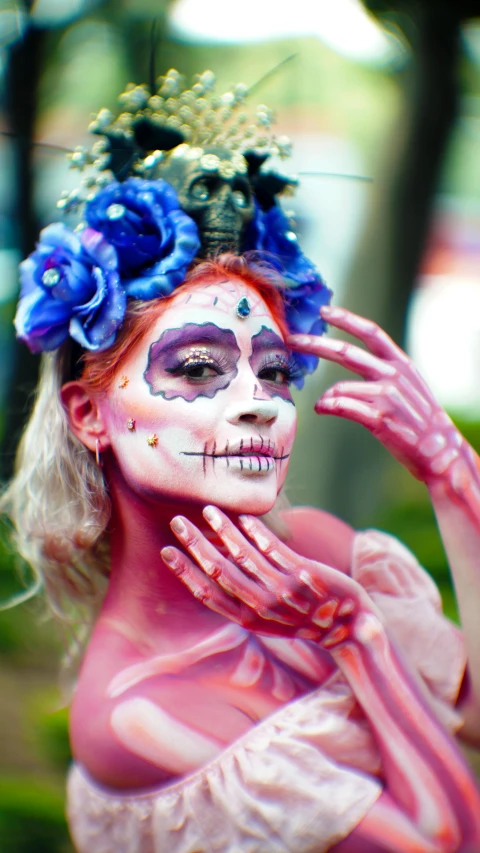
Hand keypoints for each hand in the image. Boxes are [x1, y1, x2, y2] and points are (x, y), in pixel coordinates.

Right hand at [161, 507, 371, 647]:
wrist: (348, 627)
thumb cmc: (303, 618)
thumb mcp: (268, 619)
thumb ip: (243, 599)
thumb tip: (215, 569)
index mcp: (249, 619)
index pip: (208, 594)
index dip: (185, 572)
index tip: (166, 551)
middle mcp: (262, 607)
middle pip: (220, 572)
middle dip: (196, 545)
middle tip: (178, 522)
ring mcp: (284, 591)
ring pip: (246, 556)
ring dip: (224, 531)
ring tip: (209, 511)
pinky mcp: (305, 574)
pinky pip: (275, 550)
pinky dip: (258, 532)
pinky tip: (246, 517)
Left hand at [288, 304, 476, 491]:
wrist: (441, 451)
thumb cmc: (420, 420)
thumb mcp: (409, 385)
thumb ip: (384, 371)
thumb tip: (349, 366)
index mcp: (401, 364)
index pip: (370, 332)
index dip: (345, 319)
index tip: (323, 311)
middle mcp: (393, 375)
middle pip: (346, 352)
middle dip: (315, 344)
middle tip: (293, 340)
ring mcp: (386, 397)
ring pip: (339, 388)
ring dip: (325, 396)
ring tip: (323, 405)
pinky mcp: (379, 419)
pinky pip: (341, 407)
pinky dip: (326, 407)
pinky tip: (322, 409)